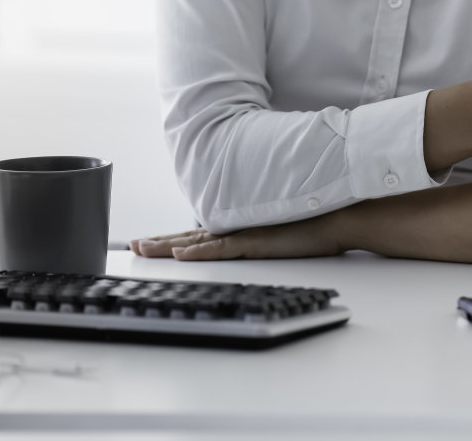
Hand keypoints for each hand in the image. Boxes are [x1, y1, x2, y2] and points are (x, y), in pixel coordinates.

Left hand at [132, 215, 343, 260]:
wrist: (338, 217)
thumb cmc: (315, 225)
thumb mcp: (280, 234)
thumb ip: (262, 235)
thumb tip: (254, 241)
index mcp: (242, 227)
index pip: (200, 233)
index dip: (173, 237)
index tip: (150, 241)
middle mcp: (237, 228)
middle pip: (190, 235)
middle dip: (159, 241)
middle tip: (133, 245)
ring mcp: (245, 234)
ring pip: (197, 241)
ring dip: (167, 244)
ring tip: (142, 248)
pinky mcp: (255, 242)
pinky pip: (221, 249)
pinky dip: (199, 251)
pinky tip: (180, 254)